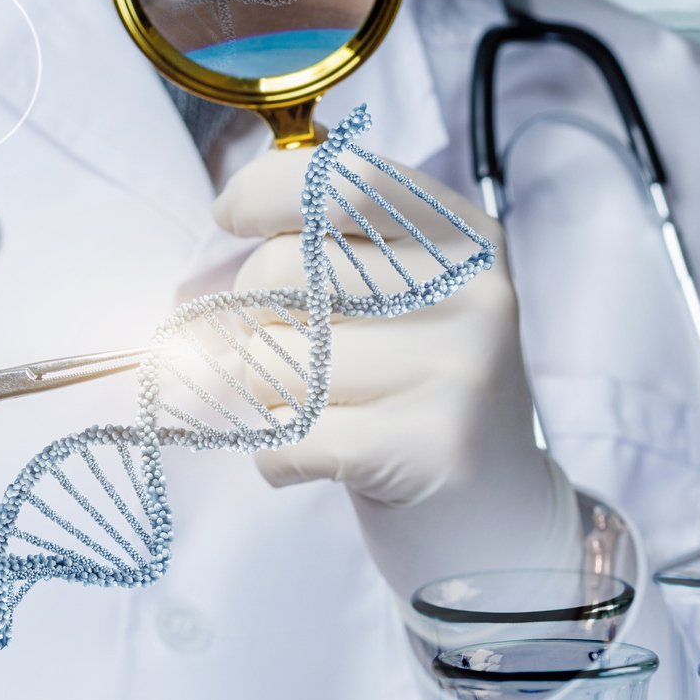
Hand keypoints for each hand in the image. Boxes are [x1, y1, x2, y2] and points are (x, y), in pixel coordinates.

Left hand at [213, 148, 576, 592]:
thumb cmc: (411, 397)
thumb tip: (206, 257)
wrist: (493, 521)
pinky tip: (311, 459)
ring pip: (279, 358)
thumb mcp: (393, 303)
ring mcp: (460, 367)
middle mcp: (473, 291)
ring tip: (309, 412)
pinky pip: (289, 434)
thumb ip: (318, 251)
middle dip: (245, 317)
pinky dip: (274, 455)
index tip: (229, 217)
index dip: (261, 191)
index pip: (340, 179)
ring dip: (262, 396)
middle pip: (284, 270)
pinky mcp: (433, 445)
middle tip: (271, 355)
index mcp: (463, 238)